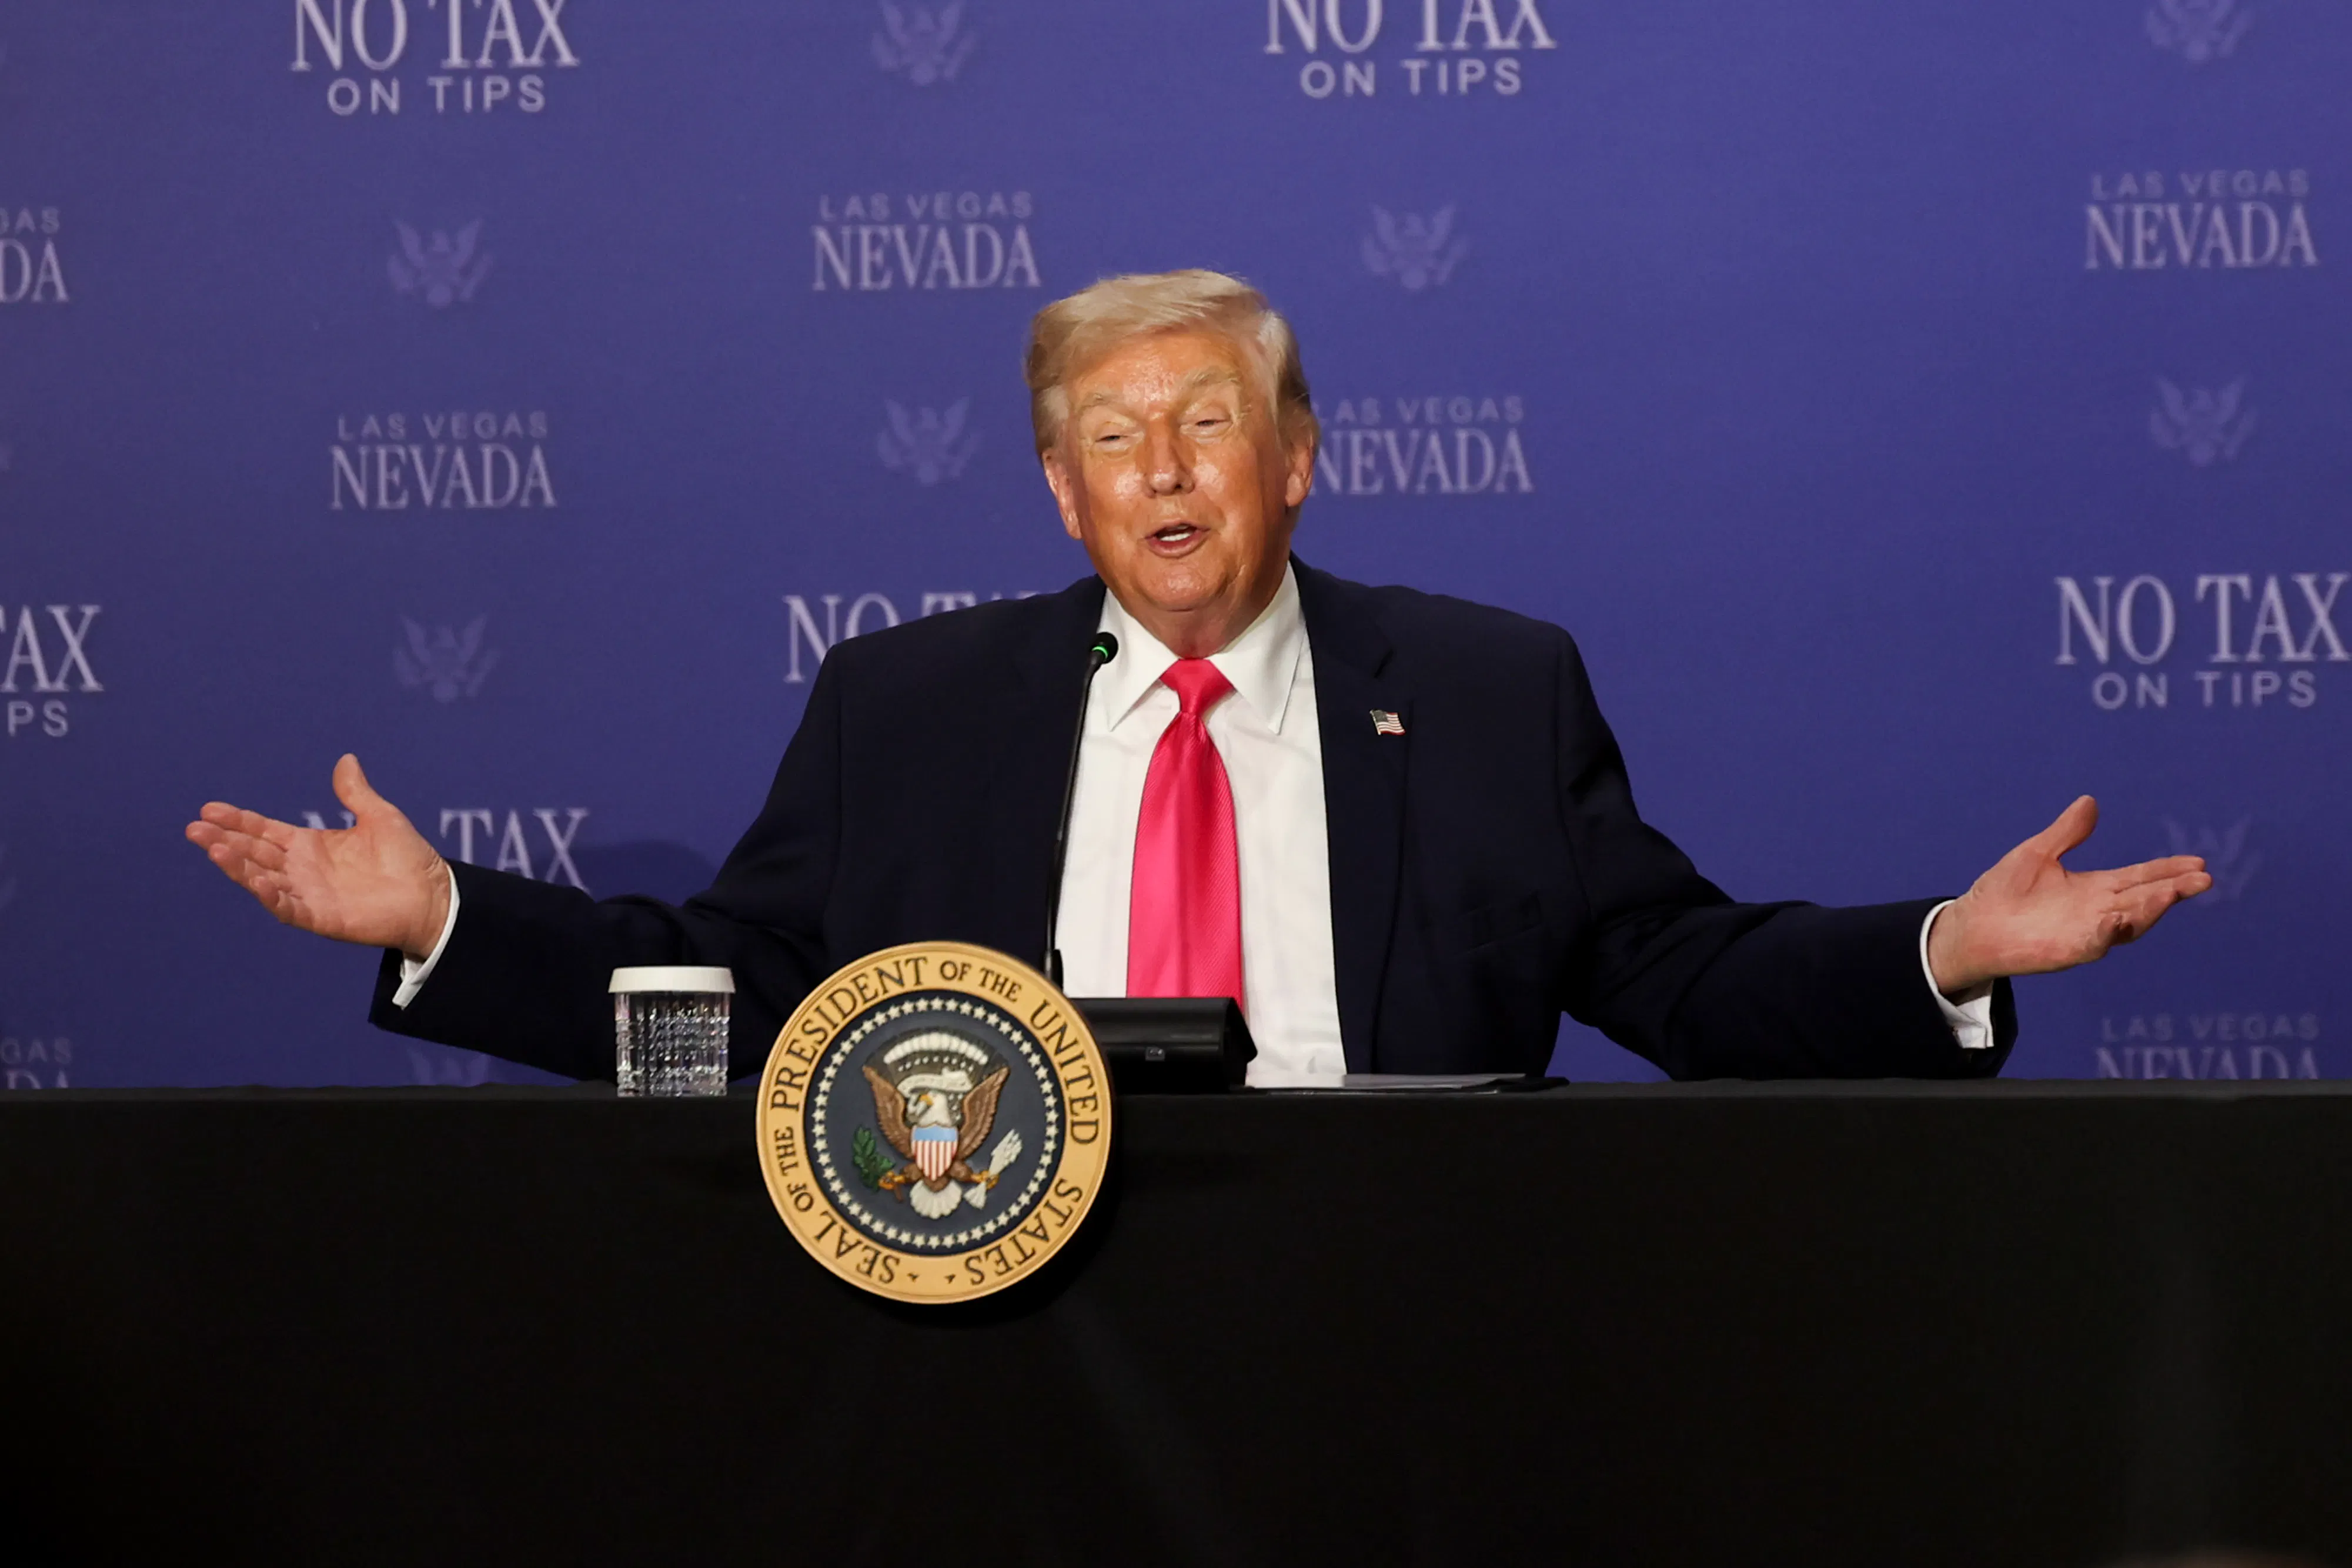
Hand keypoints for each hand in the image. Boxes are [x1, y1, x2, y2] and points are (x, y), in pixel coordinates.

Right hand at [185, 754, 450, 959]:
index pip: (264, 831)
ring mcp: (308, 894)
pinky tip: (255, 881)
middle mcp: (302, 870)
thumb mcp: (379, 817)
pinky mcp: (320, 917)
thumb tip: (346, 760)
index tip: (209, 809)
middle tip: (195, 828)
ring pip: (263, 880)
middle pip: (254, 853)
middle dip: (224, 841)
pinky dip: (270, 896)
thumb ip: (355, 793)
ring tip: (214, 848)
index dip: (238, 820)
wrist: (433, 895)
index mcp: (311, 845)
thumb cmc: (408, 858)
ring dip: (238, 867)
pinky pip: (288, 907)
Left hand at [1927, 795, 2211, 997]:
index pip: (2140, 877)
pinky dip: (2108, 933)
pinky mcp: (2068, 950)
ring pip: (2130, 922)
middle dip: (2174, 889)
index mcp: (2095, 888)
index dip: (2168, 870)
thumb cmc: (2004, 892)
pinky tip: (2118, 920)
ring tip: (2172, 892)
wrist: (1973, 925)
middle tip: (2203, 878)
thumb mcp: (2038, 853)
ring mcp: (2087, 932)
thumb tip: (2089, 801)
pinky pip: (2095, 943)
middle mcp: (2099, 911)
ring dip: (2151, 909)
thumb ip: (2067, 833)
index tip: (2197, 862)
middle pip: (2145, 899)